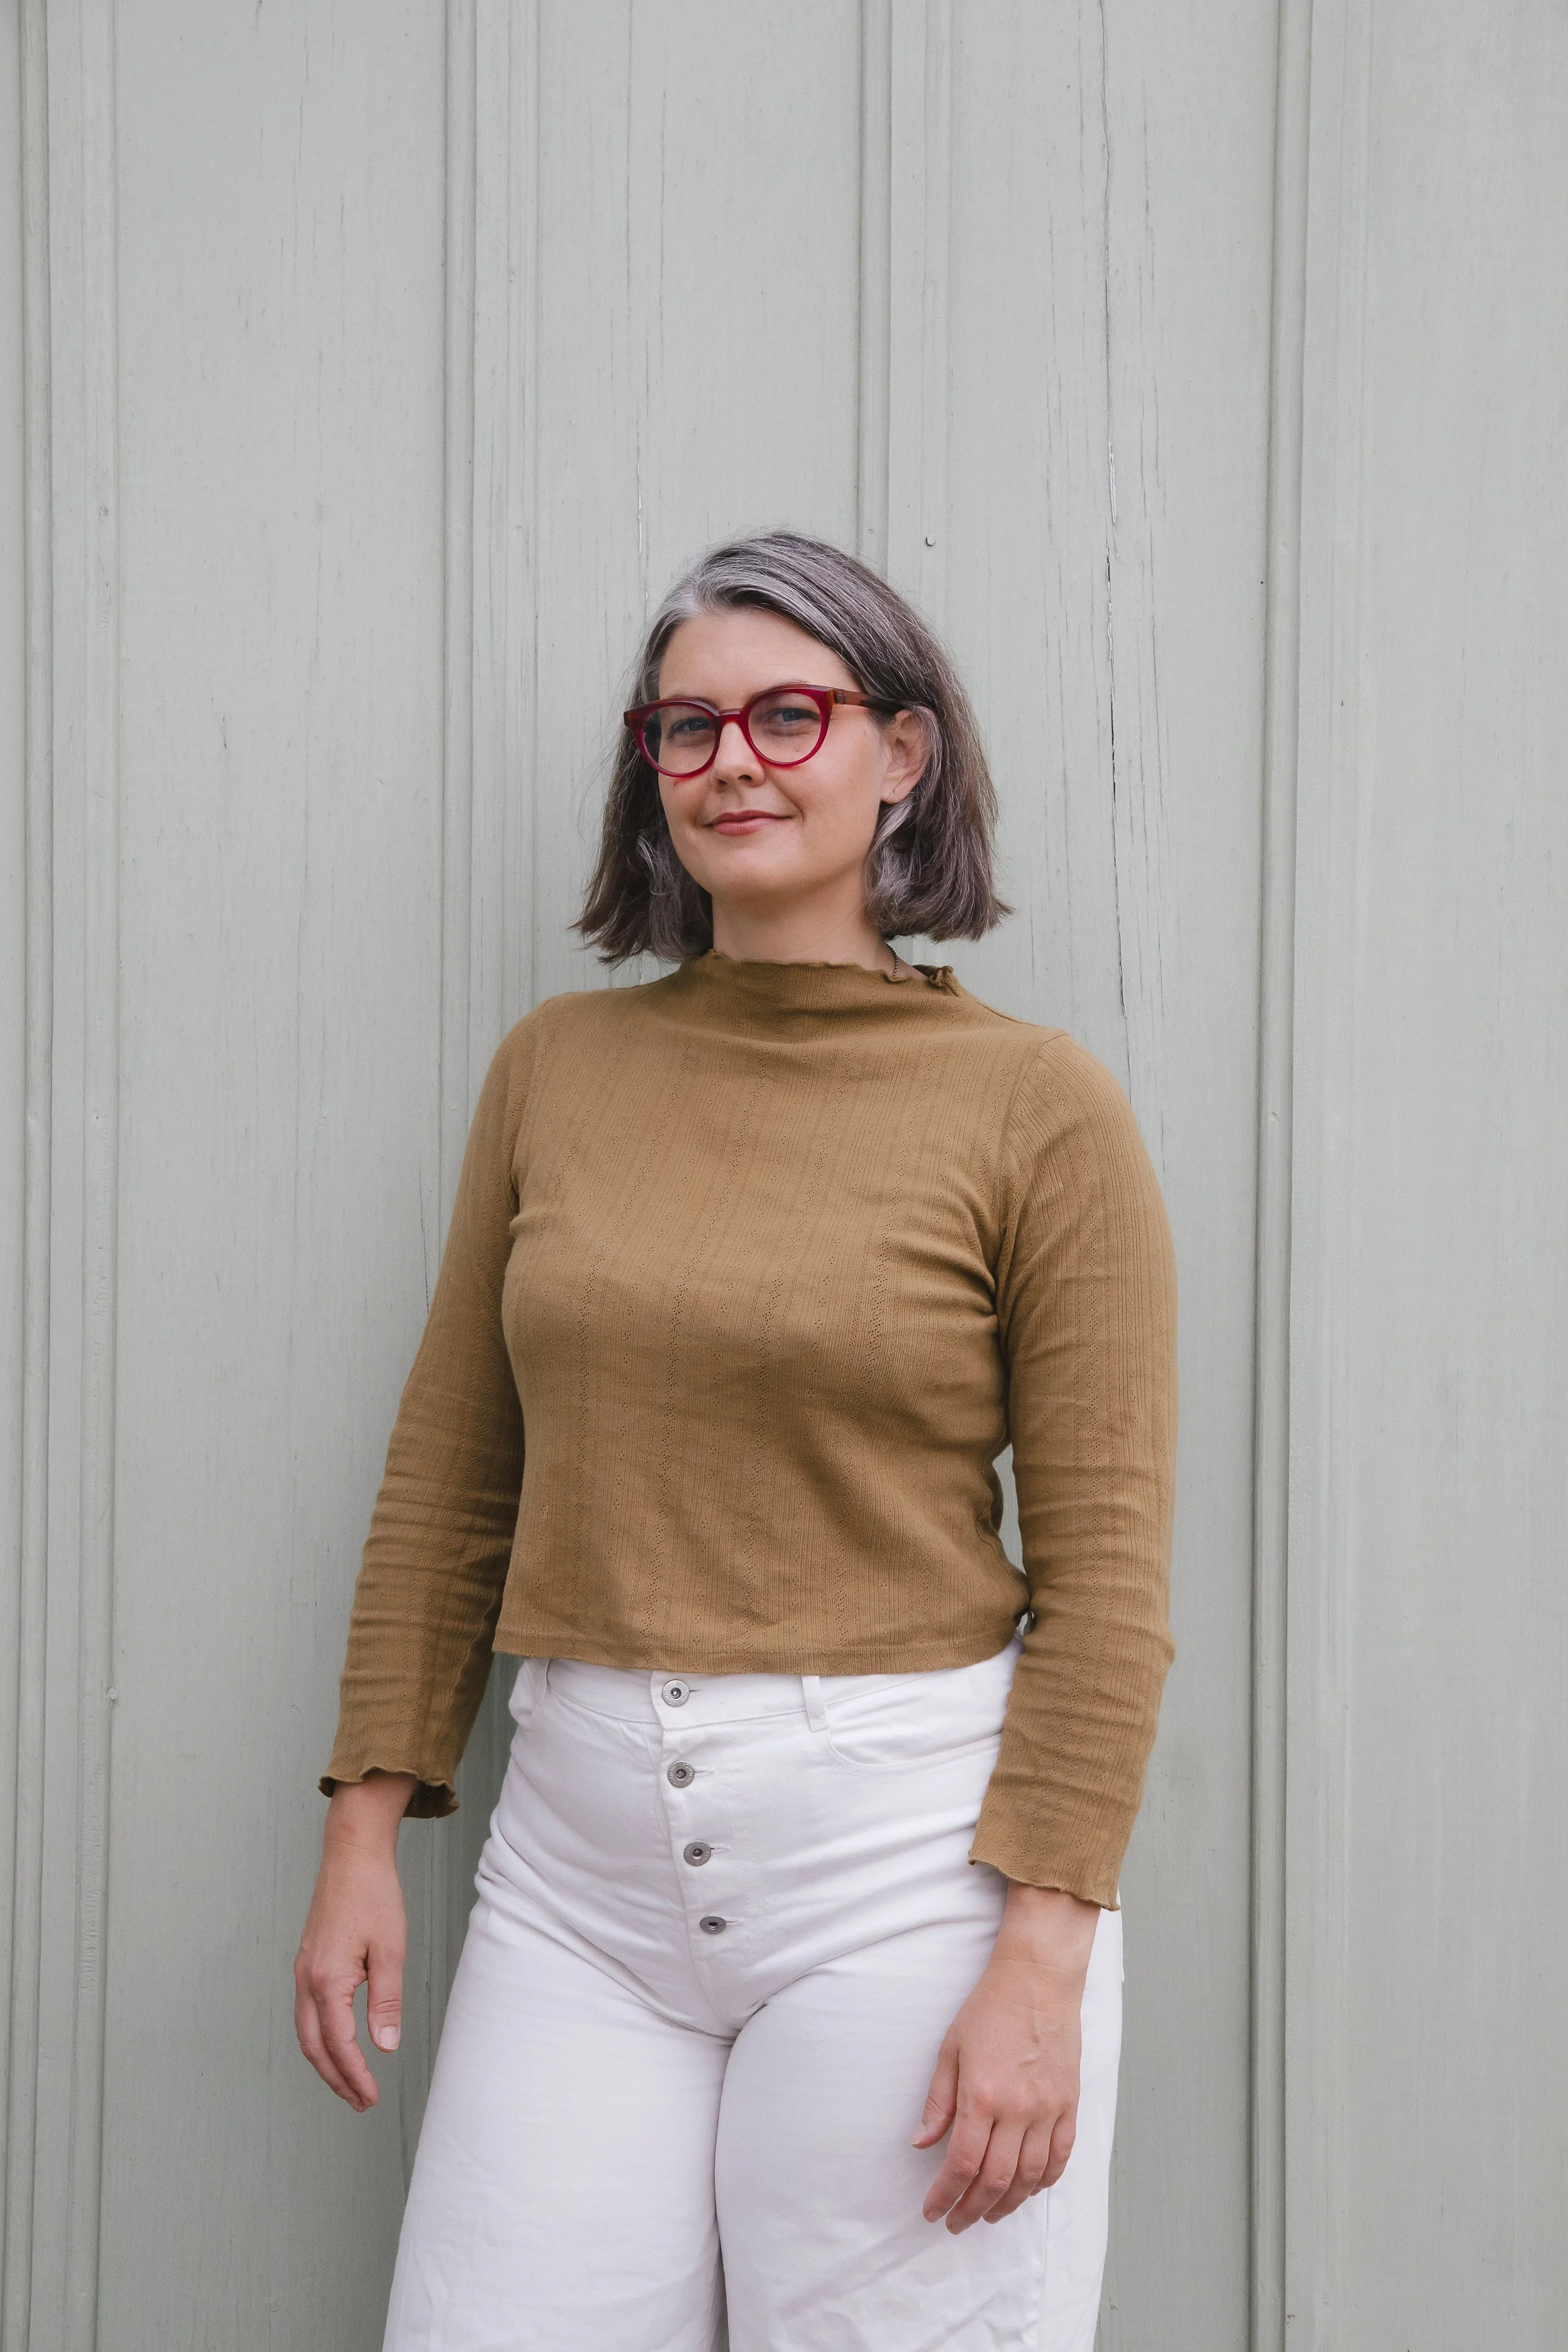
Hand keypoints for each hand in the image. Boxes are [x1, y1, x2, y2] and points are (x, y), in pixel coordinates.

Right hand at [293, 1772, 415, 2110]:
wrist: (351, 1854)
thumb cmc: (374, 1896)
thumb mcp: (390, 1951)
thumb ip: (386, 2002)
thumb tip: (384, 2047)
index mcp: (327, 1980)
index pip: (339, 2044)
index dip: (355, 2076)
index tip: (371, 2098)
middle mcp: (307, 1980)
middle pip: (314, 2047)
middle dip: (336, 2079)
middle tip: (360, 2102)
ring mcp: (303, 1970)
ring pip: (306, 2032)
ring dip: (326, 2062)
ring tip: (349, 2082)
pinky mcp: (307, 1961)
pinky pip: (306, 2013)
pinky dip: (319, 2037)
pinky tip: (336, 2042)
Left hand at [913, 1882, 1099, 2231]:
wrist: (1038, 1979)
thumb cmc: (990, 2009)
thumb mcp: (950, 2050)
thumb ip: (938, 2102)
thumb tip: (921, 2144)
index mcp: (982, 2096)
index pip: (961, 2164)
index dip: (944, 2195)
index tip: (932, 2211)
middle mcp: (1018, 2110)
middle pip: (995, 2180)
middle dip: (971, 2209)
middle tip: (956, 2222)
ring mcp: (1048, 2109)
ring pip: (1030, 2178)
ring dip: (1007, 2204)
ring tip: (988, 2213)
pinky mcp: (1069, 2104)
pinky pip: (1060, 2157)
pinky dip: (1044, 2182)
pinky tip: (1028, 2190)